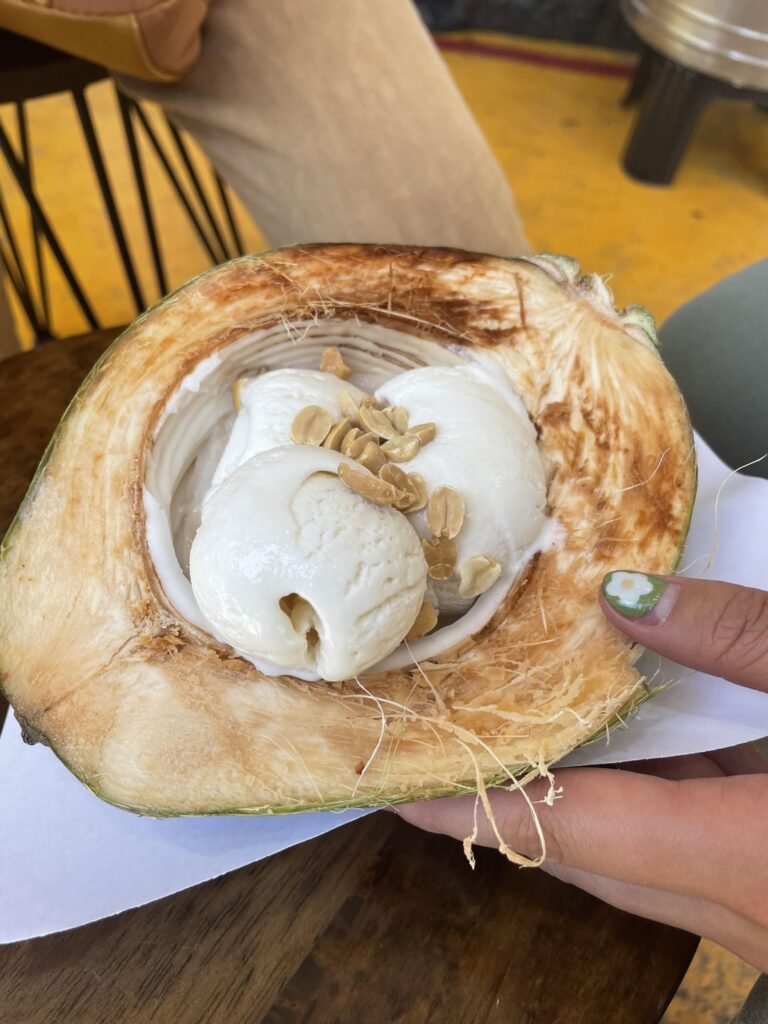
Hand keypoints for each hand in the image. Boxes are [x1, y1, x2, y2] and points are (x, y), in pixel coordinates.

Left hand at [395, 574, 767, 969]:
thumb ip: (738, 639)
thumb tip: (624, 595)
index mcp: (741, 855)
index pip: (565, 828)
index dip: (470, 807)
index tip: (394, 785)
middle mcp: (739, 902)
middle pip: (583, 848)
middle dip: (504, 797)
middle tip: (443, 735)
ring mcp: (762, 906)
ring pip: (633, 851)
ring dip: (576, 790)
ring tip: (517, 720)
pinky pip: (685, 842)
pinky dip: (650, 791)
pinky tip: (642, 732)